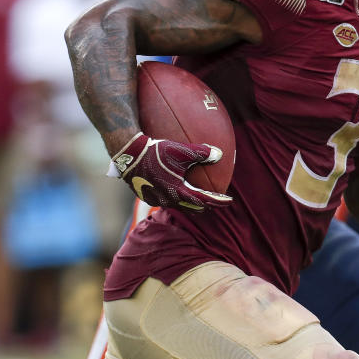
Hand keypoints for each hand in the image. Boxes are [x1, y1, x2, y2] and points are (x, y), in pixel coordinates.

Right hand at [109, 133, 232, 211]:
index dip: (218, 201)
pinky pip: (167, 201)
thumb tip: (220, 154)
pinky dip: (177, 198)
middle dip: (206, 205)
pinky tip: (177, 190)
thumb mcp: (181, 150)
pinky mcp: (148, 197)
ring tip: (198, 197)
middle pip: (193, 208)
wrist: (129, 155)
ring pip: (180, 206)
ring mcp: (157, 200)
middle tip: (216, 201)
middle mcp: (168, 200)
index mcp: (178, 192)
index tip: (229, 201)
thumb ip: (202, 153)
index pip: (204, 200)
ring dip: (191, 203)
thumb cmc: (156, 152)